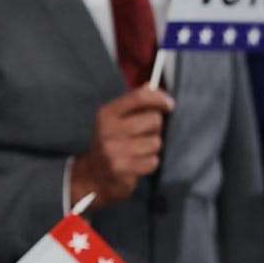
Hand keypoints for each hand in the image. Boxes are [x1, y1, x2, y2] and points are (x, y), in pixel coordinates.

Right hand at [68, 87, 174, 206]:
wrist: (94, 176)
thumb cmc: (112, 143)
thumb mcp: (116, 120)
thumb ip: (134, 104)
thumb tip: (152, 86)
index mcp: (107, 113)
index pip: (139, 97)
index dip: (159, 98)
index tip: (169, 105)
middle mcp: (108, 130)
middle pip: (154, 120)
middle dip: (156, 128)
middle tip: (145, 134)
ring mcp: (113, 151)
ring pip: (156, 142)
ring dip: (153, 147)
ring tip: (140, 150)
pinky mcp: (121, 169)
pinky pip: (153, 161)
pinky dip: (150, 163)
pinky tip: (138, 163)